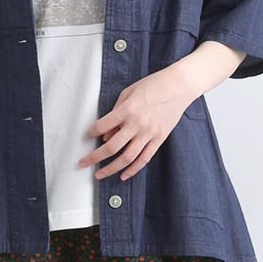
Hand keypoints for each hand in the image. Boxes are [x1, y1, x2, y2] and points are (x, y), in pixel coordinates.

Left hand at [78, 64, 200, 181]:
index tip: (89, 135)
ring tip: (100, 174)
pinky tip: (123, 176)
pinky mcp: (159, 139)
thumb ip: (116, 112)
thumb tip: (107, 134)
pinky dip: (133, 170)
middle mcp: (137, 124)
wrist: (179, 86)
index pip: (102, 126)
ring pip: (127, 158)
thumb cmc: (153, 85)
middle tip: (83, 163)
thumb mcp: (129, 92)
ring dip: (111, 169)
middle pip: (112, 147)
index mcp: (127, 110)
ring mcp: (149, 133)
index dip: (92, 132)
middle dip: (94, 157)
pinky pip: (144, 158)